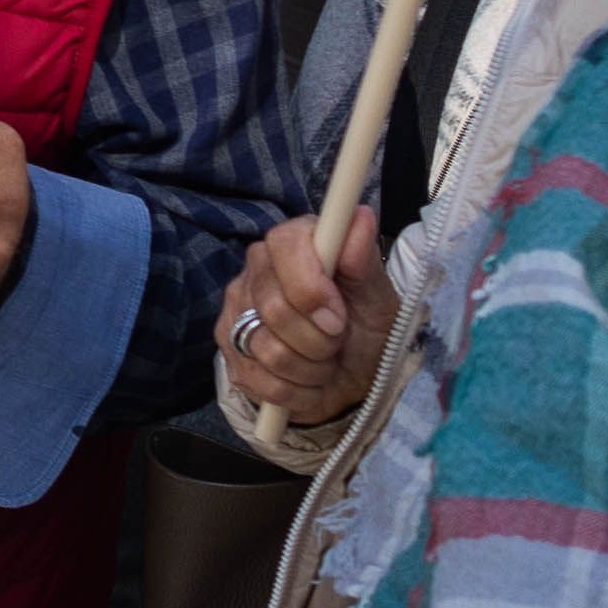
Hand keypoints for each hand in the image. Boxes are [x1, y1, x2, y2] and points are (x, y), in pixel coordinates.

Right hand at [218, 205, 395, 428]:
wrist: (350, 378)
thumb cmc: (365, 330)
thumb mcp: (379, 299)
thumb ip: (364, 260)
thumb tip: (359, 216)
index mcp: (293, 243)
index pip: (283, 245)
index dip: (310, 286)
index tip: (338, 316)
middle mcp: (256, 270)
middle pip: (274, 307)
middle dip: (319, 338)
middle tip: (338, 342)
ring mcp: (235, 311)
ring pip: (267, 349)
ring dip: (310, 368)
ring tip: (324, 363)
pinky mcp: (228, 351)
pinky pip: (258, 379)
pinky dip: (294, 391)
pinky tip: (306, 382)